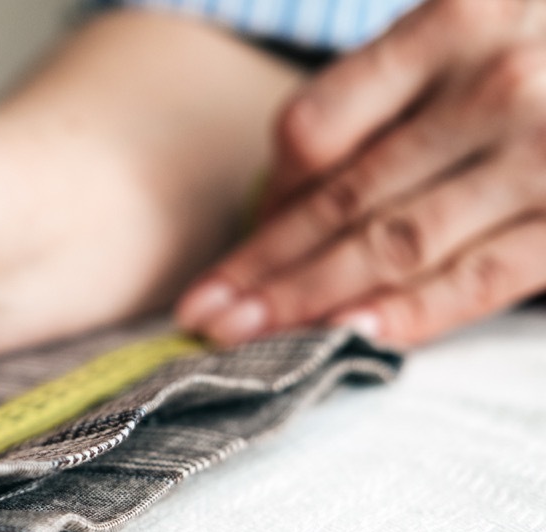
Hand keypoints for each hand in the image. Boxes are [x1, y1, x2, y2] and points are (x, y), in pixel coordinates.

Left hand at [176, 0, 545, 347]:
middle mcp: (497, 83)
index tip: (229, 257)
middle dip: (260, 269)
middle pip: (342, 196)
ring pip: (396, 242)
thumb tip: (284, 193)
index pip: (313, 127)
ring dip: (308, 300)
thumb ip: (385, 91)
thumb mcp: (473, 24)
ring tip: (237, 339)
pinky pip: (481, 276)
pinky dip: (409, 312)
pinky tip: (349, 337)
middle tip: (195, 317)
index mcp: (454, 20)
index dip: (263, 201)